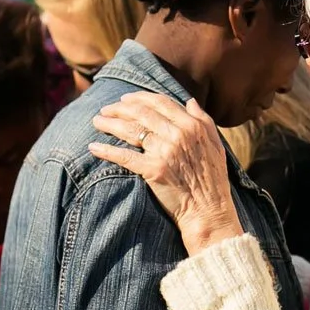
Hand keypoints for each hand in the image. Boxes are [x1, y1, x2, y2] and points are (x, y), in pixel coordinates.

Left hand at [89, 92, 244, 253]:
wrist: (208, 211)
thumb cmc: (213, 180)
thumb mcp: (216, 144)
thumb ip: (203, 120)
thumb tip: (189, 101)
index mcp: (193, 126)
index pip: (160, 103)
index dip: (139, 98)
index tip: (125, 99)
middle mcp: (178, 135)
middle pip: (142, 113)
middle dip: (119, 108)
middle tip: (105, 109)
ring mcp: (165, 152)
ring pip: (131, 130)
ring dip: (110, 123)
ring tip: (97, 121)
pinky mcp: (153, 170)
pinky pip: (125, 156)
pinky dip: (107, 151)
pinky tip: (93, 147)